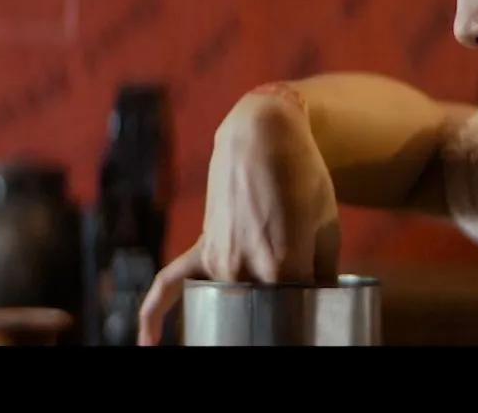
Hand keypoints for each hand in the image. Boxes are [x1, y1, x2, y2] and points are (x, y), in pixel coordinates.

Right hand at [136, 86, 341, 344]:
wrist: (265, 135)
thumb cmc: (305, 178)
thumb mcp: (328, 228)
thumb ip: (325, 274)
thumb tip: (323, 303)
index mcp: (285, 266)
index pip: (297, 314)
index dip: (310, 320)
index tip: (315, 321)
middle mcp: (246, 268)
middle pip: (261, 317)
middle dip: (274, 323)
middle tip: (284, 320)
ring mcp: (219, 261)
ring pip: (227, 307)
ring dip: (239, 318)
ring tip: (248, 327)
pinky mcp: (201, 249)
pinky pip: (170, 286)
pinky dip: (155, 316)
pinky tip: (148, 343)